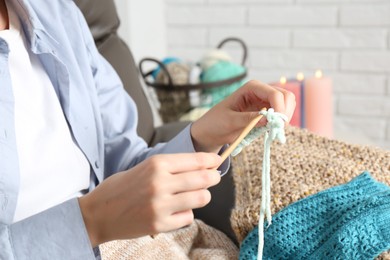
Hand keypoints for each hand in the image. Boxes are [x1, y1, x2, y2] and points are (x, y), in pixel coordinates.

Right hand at [78, 153, 221, 246]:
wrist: (98, 213)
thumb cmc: (121, 187)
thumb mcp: (144, 168)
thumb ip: (171, 167)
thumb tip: (201, 167)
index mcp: (156, 164)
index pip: (195, 160)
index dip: (211, 161)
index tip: (217, 162)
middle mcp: (160, 183)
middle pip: (203, 179)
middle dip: (213, 178)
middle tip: (214, 178)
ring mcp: (160, 205)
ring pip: (201, 198)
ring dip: (203, 196)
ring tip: (196, 195)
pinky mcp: (159, 224)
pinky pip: (188, 217)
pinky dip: (187, 213)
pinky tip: (177, 210)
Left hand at [191, 80, 295, 152]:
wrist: (210, 131)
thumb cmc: (216, 123)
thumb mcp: (230, 121)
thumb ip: (249, 119)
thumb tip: (268, 119)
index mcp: (251, 88)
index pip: (274, 93)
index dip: (279, 107)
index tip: (277, 124)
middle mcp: (260, 91)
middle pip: (285, 95)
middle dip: (285, 111)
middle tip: (279, 128)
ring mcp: (264, 101)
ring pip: (287, 104)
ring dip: (285, 116)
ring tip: (275, 130)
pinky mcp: (266, 112)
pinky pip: (281, 114)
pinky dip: (281, 121)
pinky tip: (272, 130)